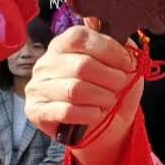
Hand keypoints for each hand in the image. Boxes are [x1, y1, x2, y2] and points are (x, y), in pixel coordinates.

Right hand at [25, 26, 140, 142]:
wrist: (104, 126)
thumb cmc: (109, 90)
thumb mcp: (120, 66)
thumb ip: (122, 50)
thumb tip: (125, 47)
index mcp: (63, 45)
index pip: (80, 37)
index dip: (109, 49)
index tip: (128, 63)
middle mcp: (45, 64)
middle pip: (81, 65)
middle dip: (111, 77)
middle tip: (121, 85)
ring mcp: (37, 87)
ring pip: (75, 89)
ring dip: (102, 97)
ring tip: (109, 100)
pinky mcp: (36, 111)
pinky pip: (67, 111)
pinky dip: (89, 114)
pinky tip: (96, 113)